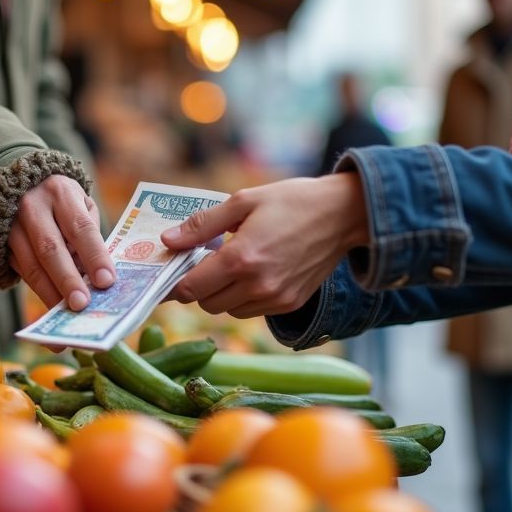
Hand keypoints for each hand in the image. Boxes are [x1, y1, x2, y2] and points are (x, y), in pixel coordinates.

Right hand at [9, 175, 114, 310]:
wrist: (19, 185)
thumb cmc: (60, 200)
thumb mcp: (79, 203)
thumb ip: (88, 234)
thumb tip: (95, 276)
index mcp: (60, 192)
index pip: (80, 227)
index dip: (94, 256)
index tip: (106, 281)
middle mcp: (32, 206)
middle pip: (51, 248)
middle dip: (68, 279)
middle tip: (82, 304)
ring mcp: (11, 225)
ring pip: (31, 264)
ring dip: (50, 292)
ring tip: (66, 314)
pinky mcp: (0, 242)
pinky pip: (21, 271)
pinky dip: (38, 290)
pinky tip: (52, 306)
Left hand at [162, 172, 369, 317]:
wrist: (343, 214)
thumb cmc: (291, 201)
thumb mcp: (243, 201)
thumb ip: (201, 224)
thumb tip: (168, 240)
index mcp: (240, 258)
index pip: (191, 288)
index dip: (177, 282)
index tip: (176, 270)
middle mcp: (256, 285)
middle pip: (207, 304)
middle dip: (200, 286)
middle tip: (208, 261)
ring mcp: (275, 298)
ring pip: (229, 310)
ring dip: (223, 293)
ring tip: (235, 265)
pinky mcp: (290, 304)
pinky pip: (253, 310)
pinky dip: (245, 297)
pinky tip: (256, 272)